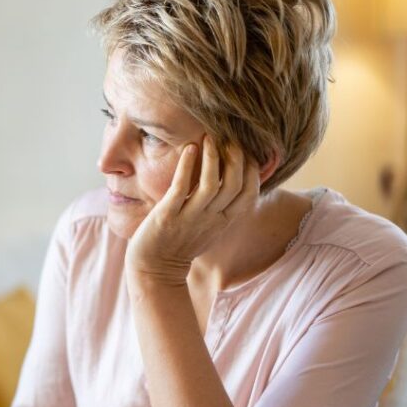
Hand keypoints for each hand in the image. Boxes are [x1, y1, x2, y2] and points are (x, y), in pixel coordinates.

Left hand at [125, 136, 259, 284]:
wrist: (154, 268)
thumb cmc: (182, 243)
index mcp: (224, 222)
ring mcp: (189, 218)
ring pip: (211, 184)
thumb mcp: (211, 228)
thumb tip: (235, 180)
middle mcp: (211, 219)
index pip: (250, 193)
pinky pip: (181, 187)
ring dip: (212, 157)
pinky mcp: (167, 216)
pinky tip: (189, 148)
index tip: (247, 151)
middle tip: (229, 138)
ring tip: (210, 138)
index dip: (252, 170)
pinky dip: (187, 165)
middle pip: (235, 184)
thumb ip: (224, 207)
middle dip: (235, 157)